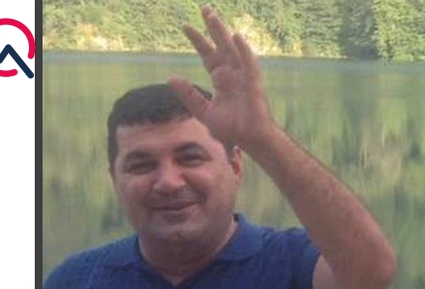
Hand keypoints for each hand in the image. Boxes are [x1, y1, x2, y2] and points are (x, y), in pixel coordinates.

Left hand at [169, 6, 275, 148]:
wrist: (249, 139)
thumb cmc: (232, 128)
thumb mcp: (204, 111)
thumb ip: (189, 95)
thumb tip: (171, 77)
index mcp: (221, 80)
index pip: (208, 55)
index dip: (198, 41)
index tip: (185, 26)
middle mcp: (232, 74)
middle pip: (220, 46)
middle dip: (212, 28)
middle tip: (204, 8)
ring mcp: (243, 76)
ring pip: (232, 50)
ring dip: (223, 33)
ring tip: (212, 16)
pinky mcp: (253, 83)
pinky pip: (249, 63)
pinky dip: (243, 50)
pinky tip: (236, 37)